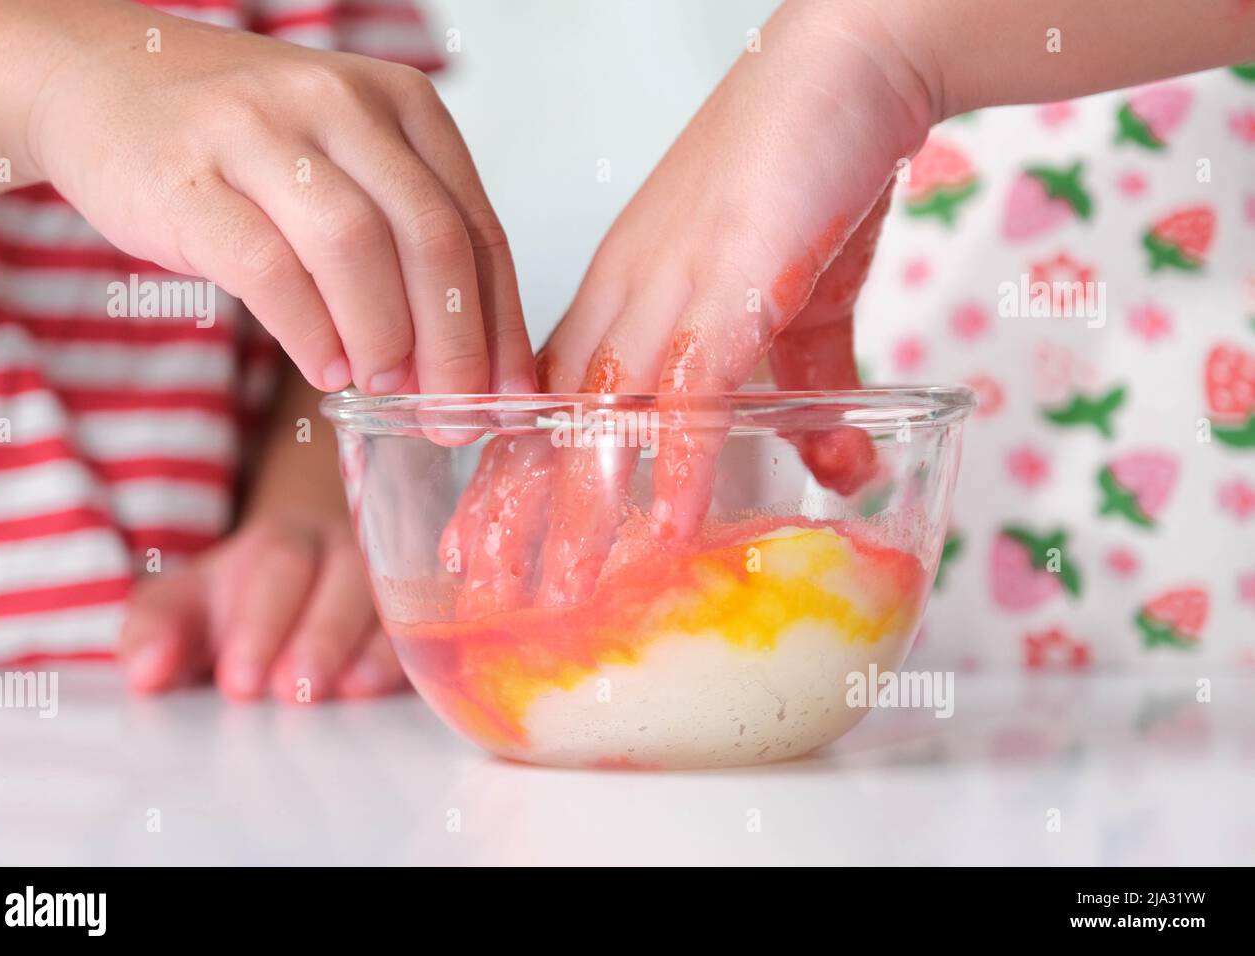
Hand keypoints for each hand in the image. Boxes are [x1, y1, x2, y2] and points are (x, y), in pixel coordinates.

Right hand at [16, 0, 533, 394]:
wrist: (103, 76)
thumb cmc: (243, 140)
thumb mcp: (347, 160)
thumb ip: (406, 239)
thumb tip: (466, 360)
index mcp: (401, 104)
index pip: (477, 227)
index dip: (501, 323)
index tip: (507, 392)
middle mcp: (339, 103)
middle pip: (430, 239)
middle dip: (455, 344)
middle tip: (453, 412)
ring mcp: (260, 131)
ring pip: (355, 246)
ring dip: (383, 336)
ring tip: (386, 389)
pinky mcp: (187, 175)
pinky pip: (267, 267)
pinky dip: (309, 332)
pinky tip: (326, 369)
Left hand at [118, 514, 405, 701]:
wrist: (304, 588)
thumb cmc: (239, 605)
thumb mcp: (187, 608)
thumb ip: (156, 629)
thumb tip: (144, 671)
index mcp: (284, 542)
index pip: (279, 564)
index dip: (262, 620)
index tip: (238, 681)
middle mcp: (347, 551)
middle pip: (343, 575)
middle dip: (319, 634)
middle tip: (292, 689)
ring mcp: (392, 582)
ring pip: (392, 598)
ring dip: (371, 648)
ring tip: (350, 692)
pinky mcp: (424, 618)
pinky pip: (430, 627)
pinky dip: (410, 658)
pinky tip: (391, 689)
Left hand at [445, 0, 935, 612]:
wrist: (845, 66)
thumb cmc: (804, 172)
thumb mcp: (797, 302)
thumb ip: (809, 389)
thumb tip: (840, 467)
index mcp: (623, 294)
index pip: (542, 396)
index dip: (509, 469)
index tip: (478, 534)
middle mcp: (626, 296)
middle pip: (549, 415)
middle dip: (513, 505)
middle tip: (482, 581)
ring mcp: (670, 290)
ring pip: (602, 413)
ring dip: (578, 507)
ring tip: (560, 586)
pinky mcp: (732, 285)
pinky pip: (692, 389)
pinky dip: (677, 462)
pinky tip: (665, 529)